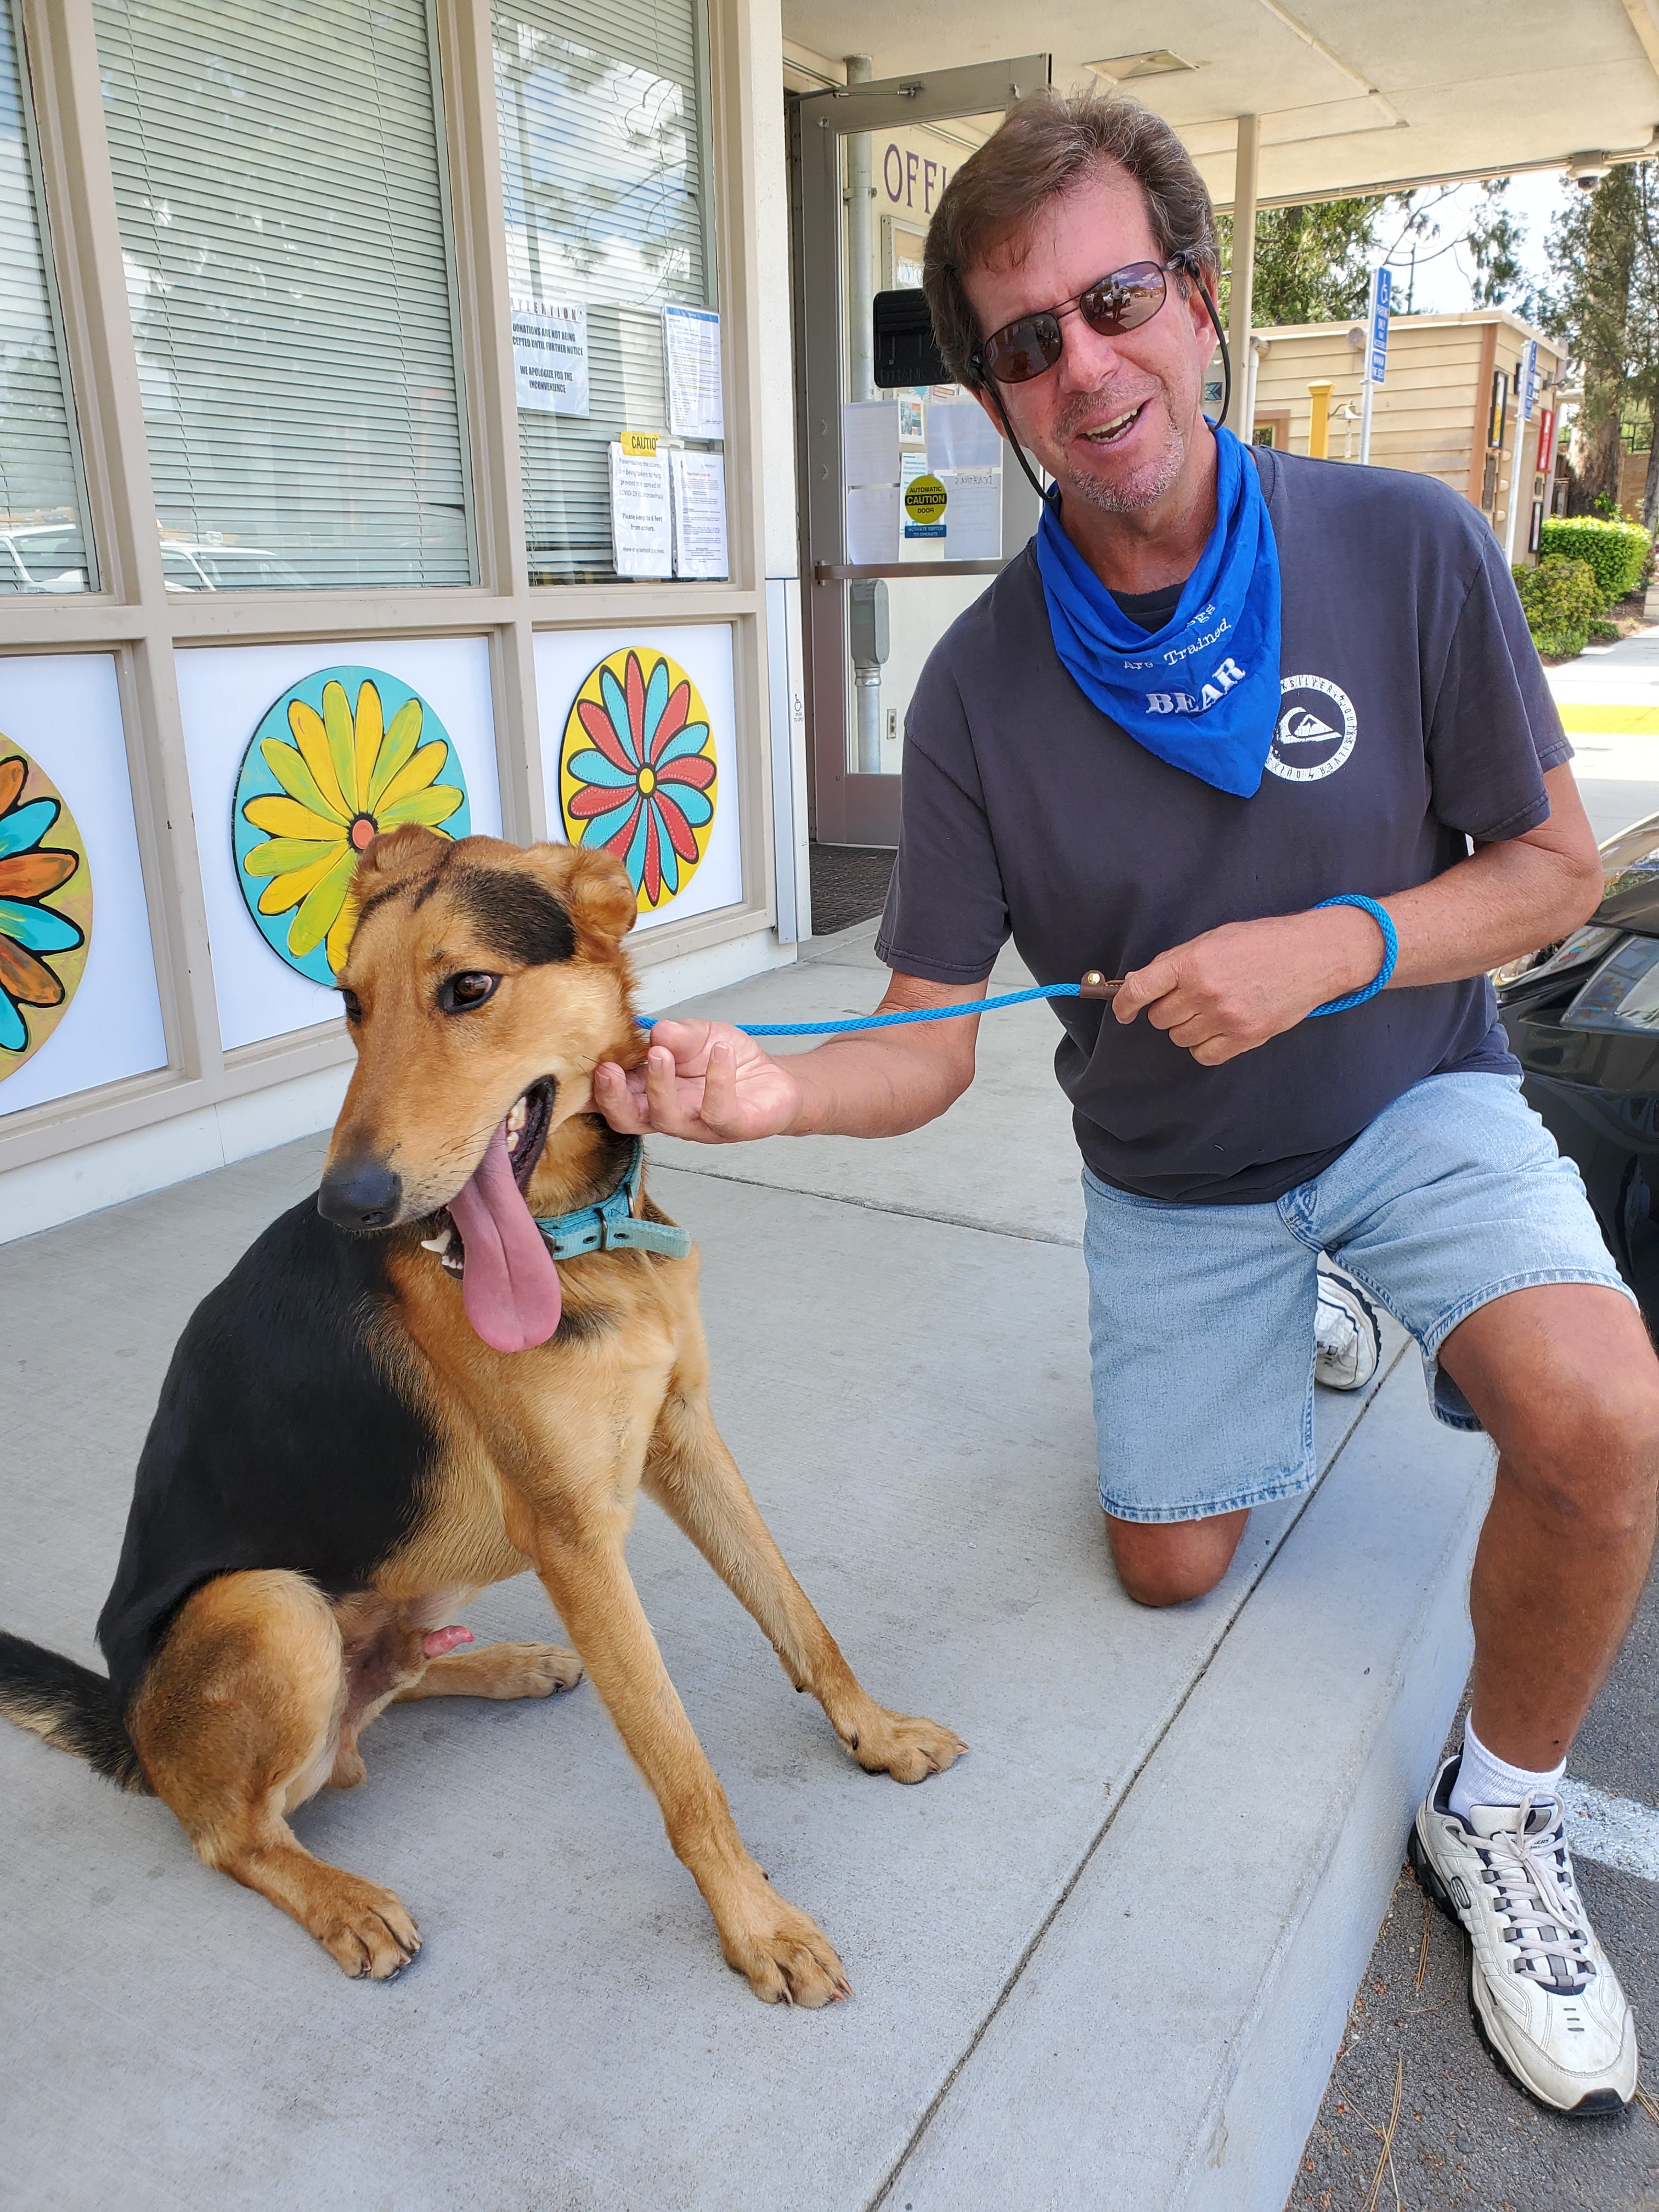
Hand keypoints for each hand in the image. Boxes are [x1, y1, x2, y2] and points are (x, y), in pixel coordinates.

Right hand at [592, 1019, 802, 1142]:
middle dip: (612, 1097)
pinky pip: (718, 1109)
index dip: (591, 1090)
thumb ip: (676, 1035)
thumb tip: (656, 1031)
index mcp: (649, 1093)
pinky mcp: (730, 1127)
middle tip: (609, 1069)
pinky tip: (721, 1051)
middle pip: (627, 1120)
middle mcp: (668, 1114)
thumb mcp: (696, 1036)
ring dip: (659, 1085)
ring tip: (661, 1052)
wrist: (771, 1078)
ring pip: (667, 1118)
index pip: (612, 1098)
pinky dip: (718, 1078)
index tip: (581, 1065)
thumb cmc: (724, 1061)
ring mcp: (698, 1125)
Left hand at [1113, 907, 1384, 1064]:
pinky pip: (1204, 1055)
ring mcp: (1225, 1017)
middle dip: (1167, 1009)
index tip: (1123, 1011)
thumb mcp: (1215, 939)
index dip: (1124, 1003)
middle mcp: (1204, 991)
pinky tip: (1219, 1028)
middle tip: (1189, 997)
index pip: (1139, 988)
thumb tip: (1140, 984)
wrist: (1314, 954)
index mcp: (1192, 961)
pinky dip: (1205, 1046)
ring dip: (1187, 1027)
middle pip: (1159, 1018)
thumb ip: (1177, 962)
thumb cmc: (1264, 941)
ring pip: (1179, 1038)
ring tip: (1211, 1008)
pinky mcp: (1245, 1037)